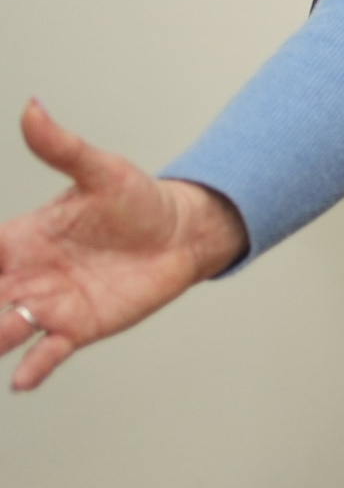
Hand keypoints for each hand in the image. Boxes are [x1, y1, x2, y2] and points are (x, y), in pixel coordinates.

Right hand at [0, 100, 247, 391]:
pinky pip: (47, 353)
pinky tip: (21, 381)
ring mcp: (46, 306)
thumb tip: (32, 106)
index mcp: (17, 239)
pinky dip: (33, 366)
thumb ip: (61, 146)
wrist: (181, 233)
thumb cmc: (136, 200)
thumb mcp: (99, 171)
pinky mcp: (77, 328)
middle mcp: (22, 277)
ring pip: (1, 329)